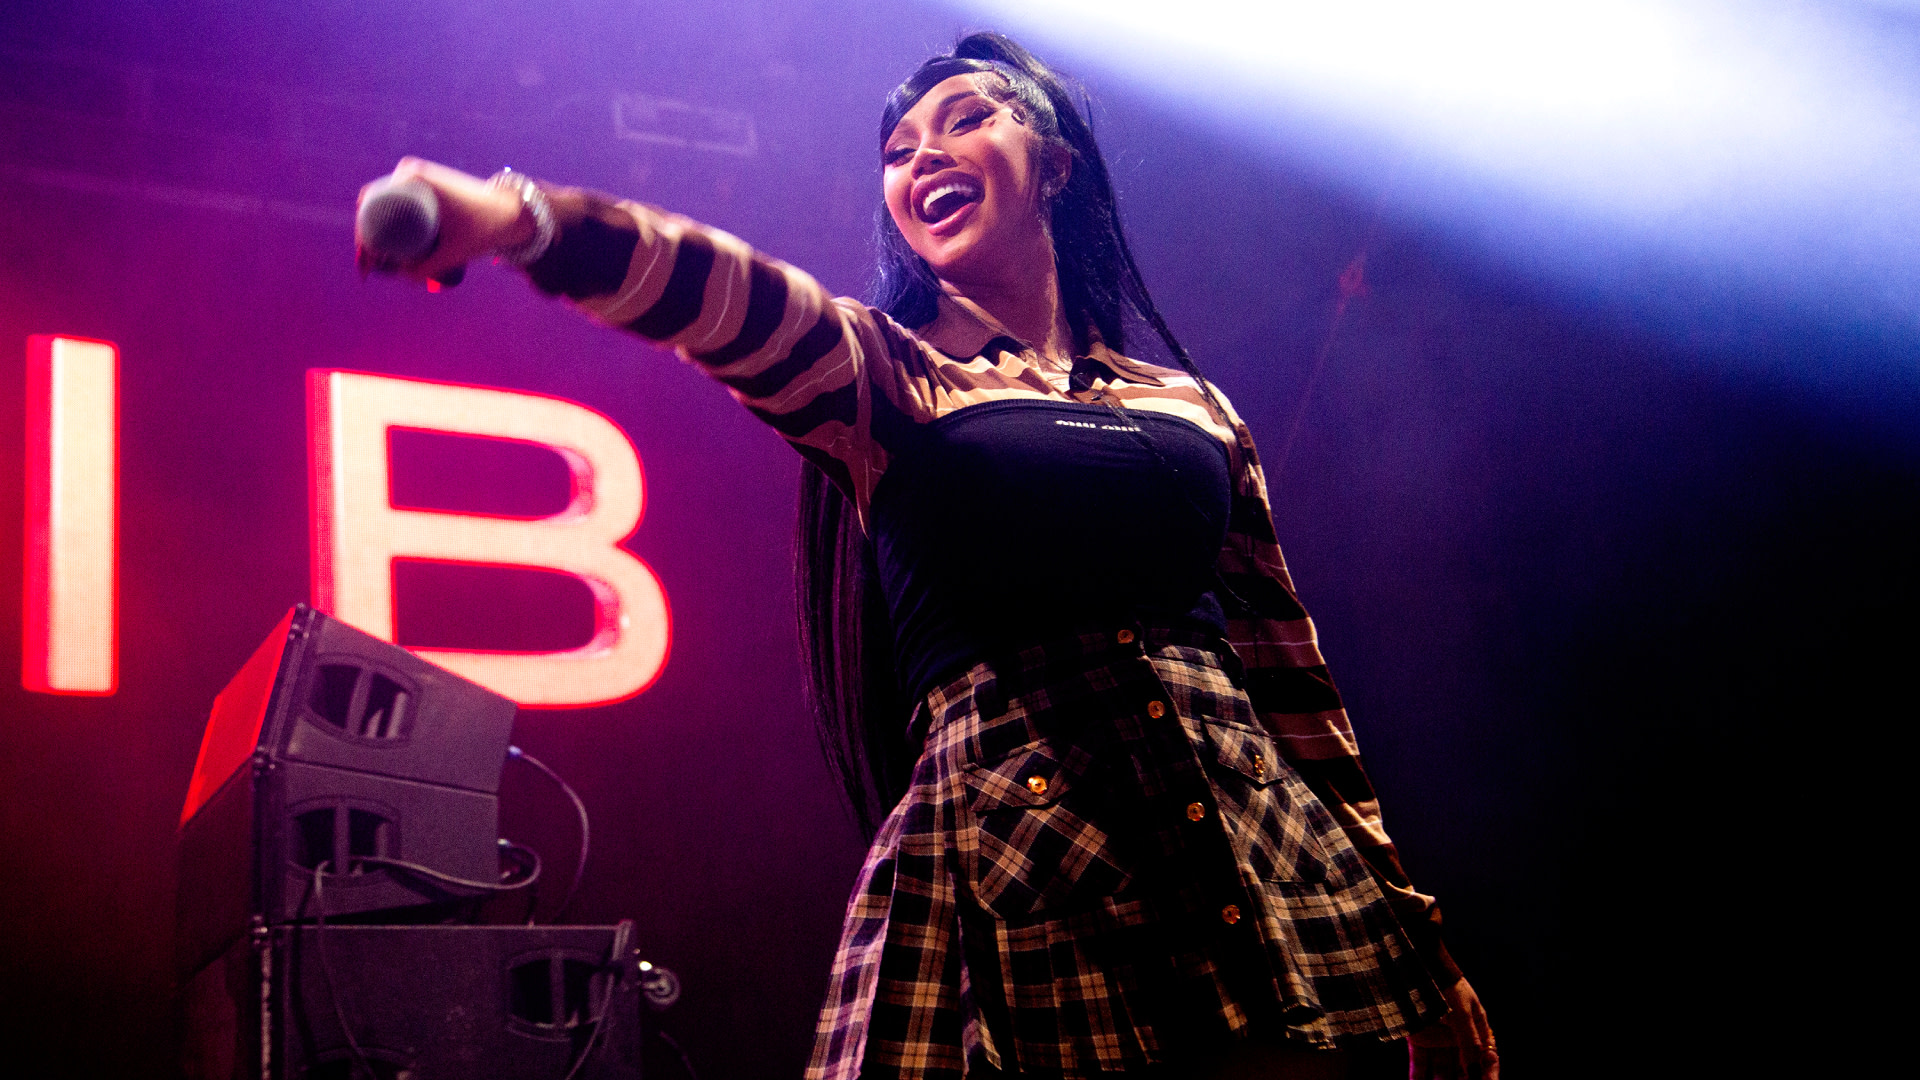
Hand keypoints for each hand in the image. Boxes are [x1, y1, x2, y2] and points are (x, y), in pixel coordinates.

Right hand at [354, 157, 532, 283]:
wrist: (512, 211)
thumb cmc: (484, 229)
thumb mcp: (454, 251)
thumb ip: (427, 267)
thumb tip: (401, 277)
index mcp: (411, 178)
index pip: (370, 206)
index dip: (362, 238)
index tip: (366, 266)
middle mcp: (410, 171)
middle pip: (372, 206)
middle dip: (366, 239)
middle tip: (369, 269)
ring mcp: (416, 174)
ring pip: (383, 204)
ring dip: (374, 229)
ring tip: (375, 262)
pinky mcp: (425, 181)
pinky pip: (395, 198)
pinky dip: (385, 217)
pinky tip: (379, 239)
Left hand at [1408, 976, 1497, 1079]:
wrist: (1417, 965)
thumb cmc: (1447, 984)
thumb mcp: (1462, 1012)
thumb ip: (1469, 1041)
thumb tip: (1474, 1069)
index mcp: (1477, 1027)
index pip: (1486, 1059)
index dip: (1486, 1074)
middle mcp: (1459, 1036)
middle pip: (1464, 1068)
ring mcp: (1439, 1038)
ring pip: (1442, 1069)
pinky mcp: (1419, 1037)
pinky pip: (1420, 1062)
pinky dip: (1418, 1075)